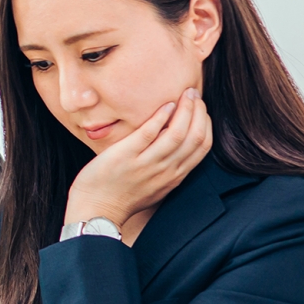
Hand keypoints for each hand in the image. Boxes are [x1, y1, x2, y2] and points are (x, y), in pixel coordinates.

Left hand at [65, 88, 213, 240]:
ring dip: (185, 109)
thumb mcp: (156, 185)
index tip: (201, 108)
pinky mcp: (126, 156)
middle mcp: (166, 170)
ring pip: (177, 133)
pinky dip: (161, 117)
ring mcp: (146, 163)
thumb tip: (175, 143)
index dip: (206, 123)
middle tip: (194, 93)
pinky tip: (166, 105)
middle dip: (199, 111)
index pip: (203, 146)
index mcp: (175, 176)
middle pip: (195, 137)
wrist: (97, 210)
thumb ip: (168, 167)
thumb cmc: (123, 196)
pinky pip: (149, 133)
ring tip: (184, 93)